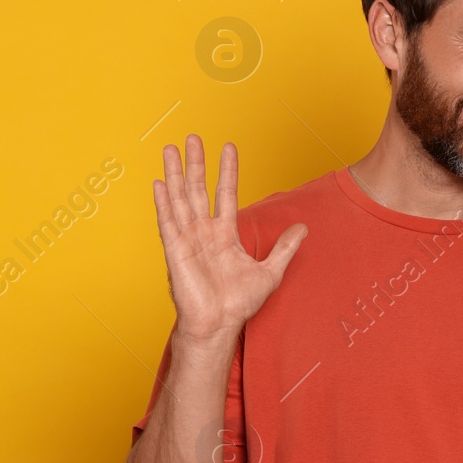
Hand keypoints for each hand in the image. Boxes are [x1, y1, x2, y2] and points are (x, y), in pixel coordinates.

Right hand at [154, 135, 306, 339]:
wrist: (219, 325)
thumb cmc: (238, 304)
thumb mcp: (270, 272)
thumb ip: (285, 248)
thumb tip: (303, 228)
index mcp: (224, 235)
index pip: (225, 194)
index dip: (227, 170)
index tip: (228, 147)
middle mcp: (203, 232)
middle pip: (198, 189)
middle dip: (196, 163)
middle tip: (192, 137)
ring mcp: (188, 240)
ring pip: (180, 199)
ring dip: (175, 173)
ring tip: (171, 148)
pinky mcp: (175, 251)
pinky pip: (168, 222)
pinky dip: (163, 202)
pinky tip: (159, 182)